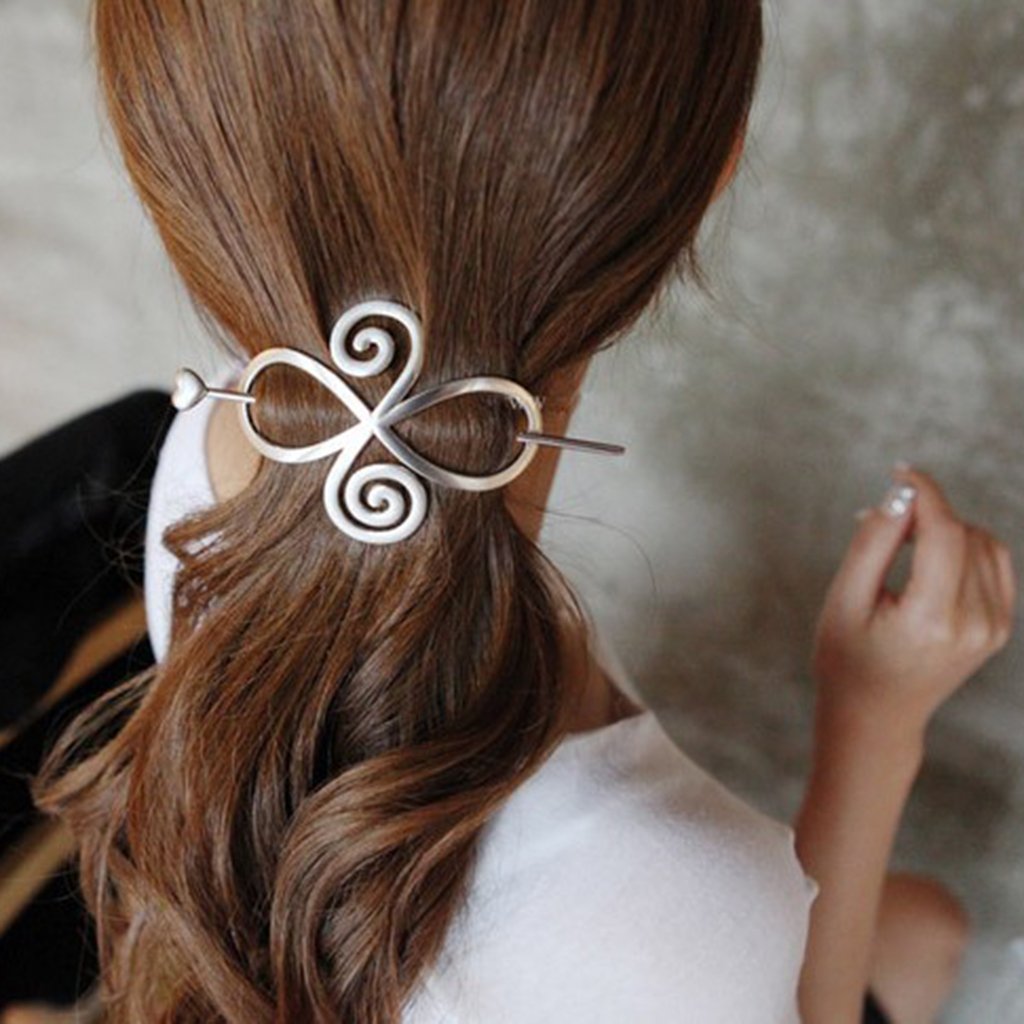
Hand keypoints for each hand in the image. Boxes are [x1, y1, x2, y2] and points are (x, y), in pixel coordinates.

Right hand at [811, 464, 1015, 732]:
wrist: (875, 714)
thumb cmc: (848, 658)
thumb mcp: (845, 599)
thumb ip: (873, 543)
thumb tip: (901, 493)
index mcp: (932, 619)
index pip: (945, 532)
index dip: (924, 493)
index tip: (900, 471)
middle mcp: (974, 623)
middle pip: (963, 533)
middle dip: (925, 513)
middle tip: (883, 521)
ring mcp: (994, 627)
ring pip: (981, 542)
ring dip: (944, 528)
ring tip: (902, 545)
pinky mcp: (999, 627)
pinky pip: (993, 561)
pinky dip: (964, 546)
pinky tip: (931, 559)